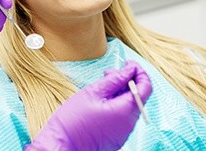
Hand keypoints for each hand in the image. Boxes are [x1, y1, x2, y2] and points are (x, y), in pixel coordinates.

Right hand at [26, 60, 152, 150]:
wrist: (60, 145)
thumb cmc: (73, 119)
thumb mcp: (93, 92)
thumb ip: (115, 79)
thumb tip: (130, 69)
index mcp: (125, 111)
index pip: (145, 87)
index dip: (139, 72)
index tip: (127, 63)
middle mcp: (129, 124)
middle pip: (138, 96)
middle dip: (128, 80)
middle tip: (109, 72)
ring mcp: (123, 133)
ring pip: (130, 106)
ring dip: (121, 92)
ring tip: (102, 86)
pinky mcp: (116, 137)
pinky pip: (123, 116)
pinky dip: (117, 104)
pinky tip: (101, 100)